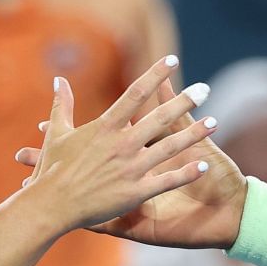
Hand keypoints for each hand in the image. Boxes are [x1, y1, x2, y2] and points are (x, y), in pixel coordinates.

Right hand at [17, 58, 217, 235]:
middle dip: (184, 102)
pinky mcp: (134, 192)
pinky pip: (165, 180)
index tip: (172, 60)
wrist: (51, 205)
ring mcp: (130, 168)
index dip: (155, 75)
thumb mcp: (57, 132)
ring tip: (215, 122)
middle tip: (205, 88)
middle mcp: (121, 144)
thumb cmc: (52, 169)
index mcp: (104, 126)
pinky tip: (203, 166)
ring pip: (169, 147)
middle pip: (159, 117)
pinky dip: (185, 174)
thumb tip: (59, 79)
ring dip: (194, 134)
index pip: (135, 93)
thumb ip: (62, 104)